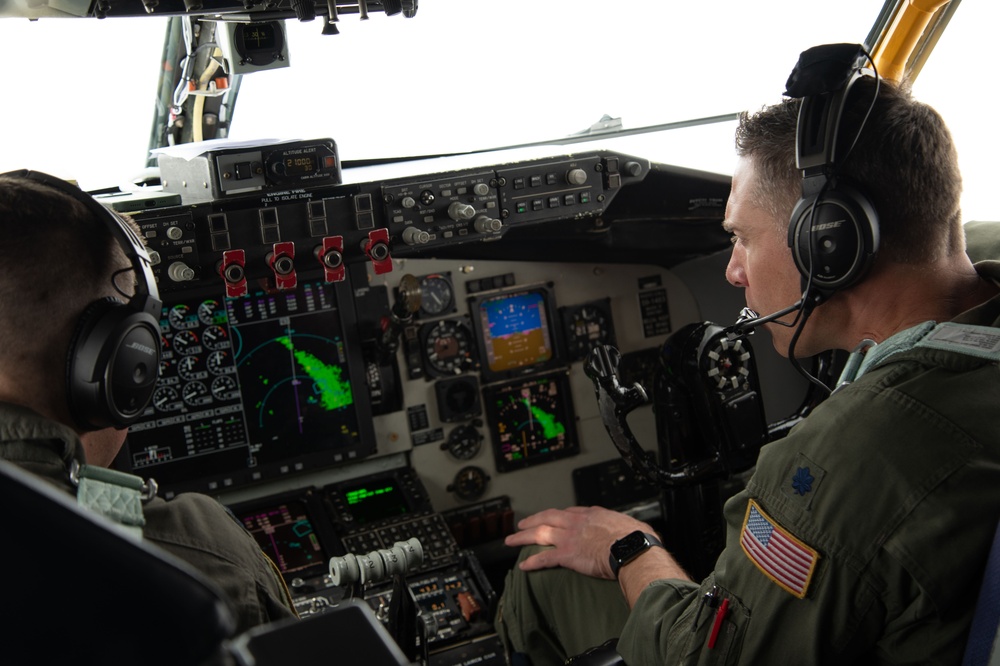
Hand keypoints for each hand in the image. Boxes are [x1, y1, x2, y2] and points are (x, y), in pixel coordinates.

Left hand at [504, 506, 656, 579]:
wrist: (632, 548)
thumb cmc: (636, 539)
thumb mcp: (632, 524)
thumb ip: (625, 527)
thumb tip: (636, 532)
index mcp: (593, 514)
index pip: (569, 511)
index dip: (557, 515)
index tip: (552, 517)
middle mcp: (577, 522)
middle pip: (547, 517)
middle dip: (532, 521)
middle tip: (521, 524)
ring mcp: (570, 537)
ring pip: (539, 534)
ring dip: (522, 537)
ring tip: (511, 541)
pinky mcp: (567, 555)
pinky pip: (544, 558)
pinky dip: (532, 561)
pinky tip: (524, 565)